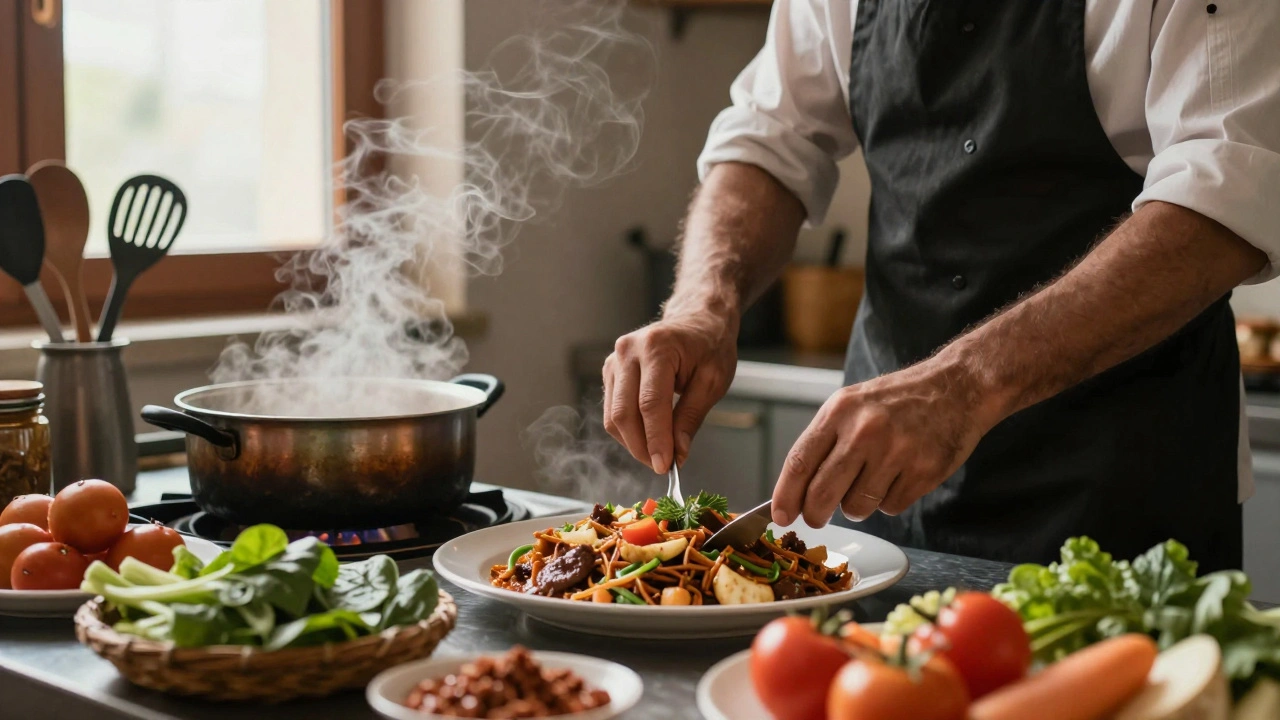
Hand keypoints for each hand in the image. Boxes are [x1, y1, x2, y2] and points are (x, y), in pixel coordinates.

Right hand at [603, 311, 737, 473]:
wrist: (697, 321)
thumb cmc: (709, 346)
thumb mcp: (713, 381)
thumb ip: (691, 417)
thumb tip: (676, 453)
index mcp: (657, 347)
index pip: (650, 404)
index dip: (656, 440)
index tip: (666, 466)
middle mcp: (628, 351)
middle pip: (624, 412)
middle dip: (642, 447)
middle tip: (662, 466)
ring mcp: (614, 361)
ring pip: (613, 416)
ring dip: (634, 442)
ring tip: (659, 453)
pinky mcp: (610, 372)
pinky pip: (612, 411)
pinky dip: (628, 431)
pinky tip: (649, 437)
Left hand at [771, 359, 1002, 527]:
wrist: (957, 388)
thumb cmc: (898, 400)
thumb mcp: (852, 404)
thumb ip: (824, 442)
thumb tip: (796, 491)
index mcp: (840, 411)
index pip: (800, 461)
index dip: (785, 495)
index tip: (780, 515)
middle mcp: (864, 431)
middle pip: (822, 494)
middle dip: (815, 514)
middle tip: (817, 518)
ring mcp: (896, 452)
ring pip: (857, 507)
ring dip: (858, 505)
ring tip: (872, 479)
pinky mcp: (923, 472)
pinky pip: (890, 508)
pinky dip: (890, 501)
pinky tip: (899, 476)